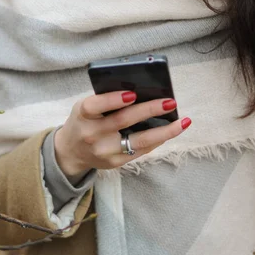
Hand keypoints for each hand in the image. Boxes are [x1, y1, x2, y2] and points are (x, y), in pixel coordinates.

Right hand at [54, 91, 190, 176]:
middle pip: (123, 121)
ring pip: (139, 141)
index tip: (132, 94)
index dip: (112, 99)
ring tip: (183, 122)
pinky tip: (171, 130)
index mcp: (82, 115)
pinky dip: (158, 139)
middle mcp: (92, 134)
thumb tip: (142, 92)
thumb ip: (105, 100)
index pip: (95, 106)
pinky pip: (141, 150)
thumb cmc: (84, 121)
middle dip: (150, 110)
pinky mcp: (115, 162)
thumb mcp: (85, 107)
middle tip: (170, 101)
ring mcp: (105, 151)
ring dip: (164, 131)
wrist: (71, 152)